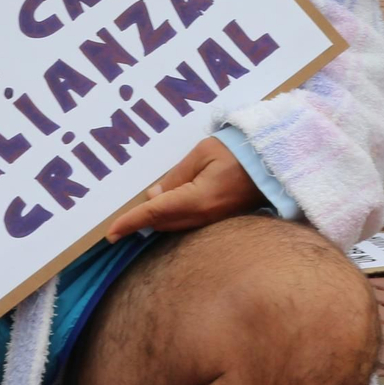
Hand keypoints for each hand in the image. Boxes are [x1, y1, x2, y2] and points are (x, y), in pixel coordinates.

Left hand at [106, 137, 261, 239]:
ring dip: (155, 223)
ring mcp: (214, 221)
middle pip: (163, 224)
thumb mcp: (201, 154)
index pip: (155, 213)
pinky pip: (189, 225)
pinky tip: (164, 214)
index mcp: (197, 199)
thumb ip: (176, 176)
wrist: (272, 162)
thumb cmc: (238, 150)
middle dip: (140, 224)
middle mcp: (204, 216)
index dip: (131, 223)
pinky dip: (172, 221)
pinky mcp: (220, 220)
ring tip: (136, 219)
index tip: (111, 234)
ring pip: (175, 227)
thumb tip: (154, 196)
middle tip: (117, 224)